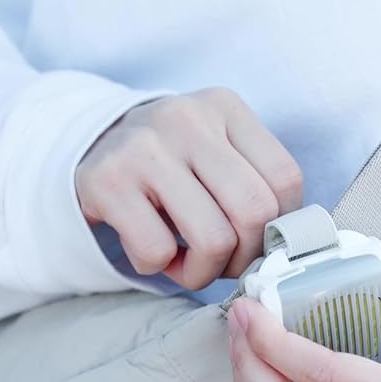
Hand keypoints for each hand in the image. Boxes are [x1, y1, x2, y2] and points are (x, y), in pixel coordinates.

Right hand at [75, 88, 302, 287]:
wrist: (95, 147)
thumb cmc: (175, 165)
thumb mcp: (219, 153)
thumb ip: (256, 185)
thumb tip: (284, 247)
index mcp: (226, 109)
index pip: (285, 180)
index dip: (278, 227)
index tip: (257, 240)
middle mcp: (188, 119)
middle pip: (255, 212)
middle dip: (246, 256)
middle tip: (226, 262)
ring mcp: (145, 147)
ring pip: (213, 239)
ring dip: (205, 272)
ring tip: (191, 263)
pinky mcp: (108, 181)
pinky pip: (158, 251)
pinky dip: (161, 267)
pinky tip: (154, 251)